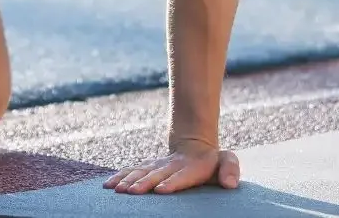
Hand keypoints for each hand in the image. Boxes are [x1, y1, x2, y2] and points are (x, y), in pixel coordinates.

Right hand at [103, 140, 240, 194]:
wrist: (193, 146)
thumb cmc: (212, 161)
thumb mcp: (226, 160)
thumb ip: (230, 168)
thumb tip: (231, 184)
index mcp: (190, 168)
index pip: (181, 177)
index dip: (172, 182)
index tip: (161, 190)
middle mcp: (170, 166)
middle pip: (155, 175)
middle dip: (142, 183)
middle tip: (131, 192)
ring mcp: (157, 166)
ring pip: (140, 172)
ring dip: (127, 180)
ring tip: (116, 189)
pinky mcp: (147, 168)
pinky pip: (131, 171)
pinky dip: (119, 177)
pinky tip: (108, 185)